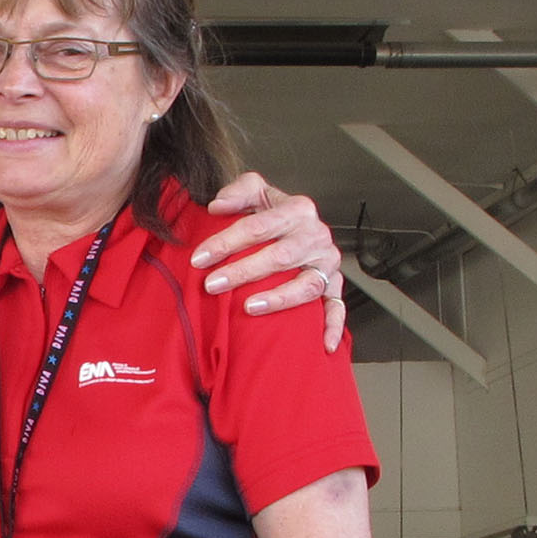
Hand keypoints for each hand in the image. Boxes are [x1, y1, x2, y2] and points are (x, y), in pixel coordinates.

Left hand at [194, 172, 347, 351]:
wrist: (301, 225)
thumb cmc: (273, 215)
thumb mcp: (257, 194)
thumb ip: (238, 192)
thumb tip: (218, 206)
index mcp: (297, 210)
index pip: (258, 226)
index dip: (226, 242)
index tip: (199, 258)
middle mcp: (316, 236)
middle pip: (280, 256)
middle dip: (243, 271)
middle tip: (213, 284)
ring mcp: (327, 263)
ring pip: (307, 284)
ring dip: (279, 298)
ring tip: (250, 306)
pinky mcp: (335, 285)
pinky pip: (337, 308)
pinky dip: (333, 326)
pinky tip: (324, 345)